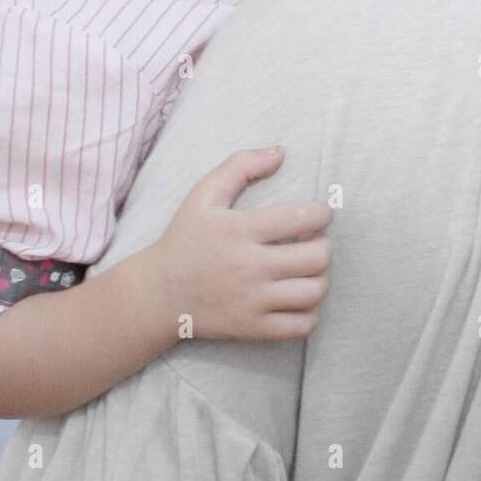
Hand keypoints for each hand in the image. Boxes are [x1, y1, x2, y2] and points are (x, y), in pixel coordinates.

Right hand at [148, 146, 333, 340]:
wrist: (157, 294)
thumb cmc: (184, 239)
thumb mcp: (203, 194)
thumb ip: (241, 166)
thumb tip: (281, 151)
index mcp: (239, 230)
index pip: (302, 218)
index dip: (323, 213)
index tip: (319, 214)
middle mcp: (249, 267)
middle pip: (317, 257)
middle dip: (323, 244)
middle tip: (313, 241)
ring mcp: (252, 301)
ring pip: (315, 291)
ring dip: (319, 277)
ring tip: (307, 269)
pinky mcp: (253, 328)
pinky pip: (302, 325)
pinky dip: (310, 312)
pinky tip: (298, 297)